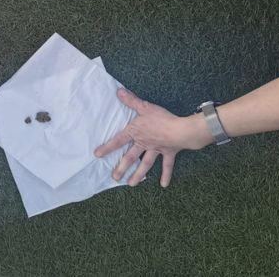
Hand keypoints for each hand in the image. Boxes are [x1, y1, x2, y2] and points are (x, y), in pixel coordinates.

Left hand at [94, 88, 211, 187]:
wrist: (181, 130)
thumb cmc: (162, 118)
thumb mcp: (145, 107)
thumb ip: (131, 100)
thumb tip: (118, 91)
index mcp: (136, 133)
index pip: (118, 141)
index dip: (107, 147)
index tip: (97, 155)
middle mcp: (144, 143)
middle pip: (130, 157)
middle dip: (122, 168)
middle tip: (114, 178)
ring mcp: (156, 150)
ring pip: (145, 164)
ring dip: (138, 175)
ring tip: (131, 184)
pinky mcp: (168, 153)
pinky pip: (167, 166)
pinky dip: (165, 175)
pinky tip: (163, 185)